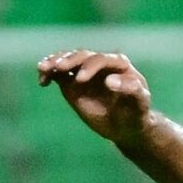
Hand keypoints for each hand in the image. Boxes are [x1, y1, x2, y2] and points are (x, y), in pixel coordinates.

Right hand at [37, 49, 155, 145]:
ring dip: (54, 62)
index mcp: (119, 64)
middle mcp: (100, 63)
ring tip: (43, 69)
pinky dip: (49, 73)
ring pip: (68, 60)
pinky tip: (42, 81)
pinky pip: (58, 74)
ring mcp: (84, 71)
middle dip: (69, 60)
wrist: (126, 126)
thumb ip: (130, 90)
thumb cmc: (137, 112)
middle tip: (58, 68)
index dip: (90, 66)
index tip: (80, 80)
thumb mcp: (140, 103)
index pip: (101, 59)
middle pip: (82, 56)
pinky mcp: (71, 82)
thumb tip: (110, 81)